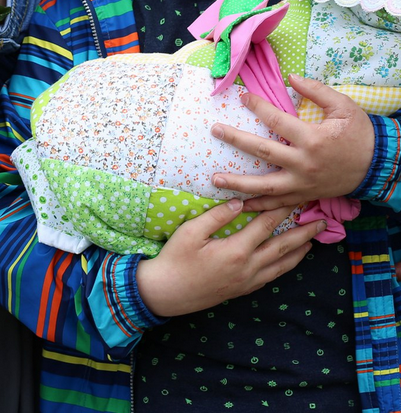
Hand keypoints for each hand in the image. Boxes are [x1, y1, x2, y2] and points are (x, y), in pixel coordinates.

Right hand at [136, 197, 325, 317]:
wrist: (167, 293)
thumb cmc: (176, 258)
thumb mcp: (191, 232)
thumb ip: (217, 215)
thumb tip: (240, 201)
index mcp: (236, 251)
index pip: (265, 225)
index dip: (281, 209)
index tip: (297, 196)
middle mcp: (247, 268)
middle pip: (282, 248)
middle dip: (303, 234)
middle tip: (322, 223)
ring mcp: (246, 281)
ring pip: (280, 266)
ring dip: (299, 253)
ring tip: (313, 242)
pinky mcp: (242, 290)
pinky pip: (271, 277)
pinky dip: (284, 267)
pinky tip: (288, 262)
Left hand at [210, 74, 374, 206]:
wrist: (377, 166)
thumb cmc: (359, 133)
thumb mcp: (343, 106)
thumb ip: (316, 90)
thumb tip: (290, 77)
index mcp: (312, 139)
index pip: (276, 121)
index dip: (257, 106)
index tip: (242, 97)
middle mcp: (304, 163)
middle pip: (263, 152)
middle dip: (236, 140)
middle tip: (215, 130)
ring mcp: (303, 183)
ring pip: (265, 187)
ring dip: (238, 183)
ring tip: (214, 179)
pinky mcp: (305, 195)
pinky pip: (278, 205)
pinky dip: (258, 207)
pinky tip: (239, 205)